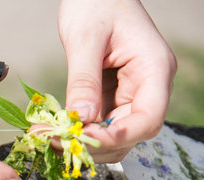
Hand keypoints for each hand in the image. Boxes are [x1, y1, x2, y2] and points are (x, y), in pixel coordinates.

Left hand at [57, 0, 176, 162]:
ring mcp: (131, 93)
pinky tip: (53, 129)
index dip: (117, 137)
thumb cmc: (94, 3)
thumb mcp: (85, 39)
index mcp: (155, 69)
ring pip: (113, 134)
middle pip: (130, 134)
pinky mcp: (113, 96)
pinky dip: (78, 130)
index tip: (82, 139)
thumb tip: (81, 118)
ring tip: (48, 137)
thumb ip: (84, 80)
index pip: (148, 119)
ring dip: (83, 140)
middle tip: (54, 142)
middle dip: (94, 143)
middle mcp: (149, 86)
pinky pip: (99, 122)